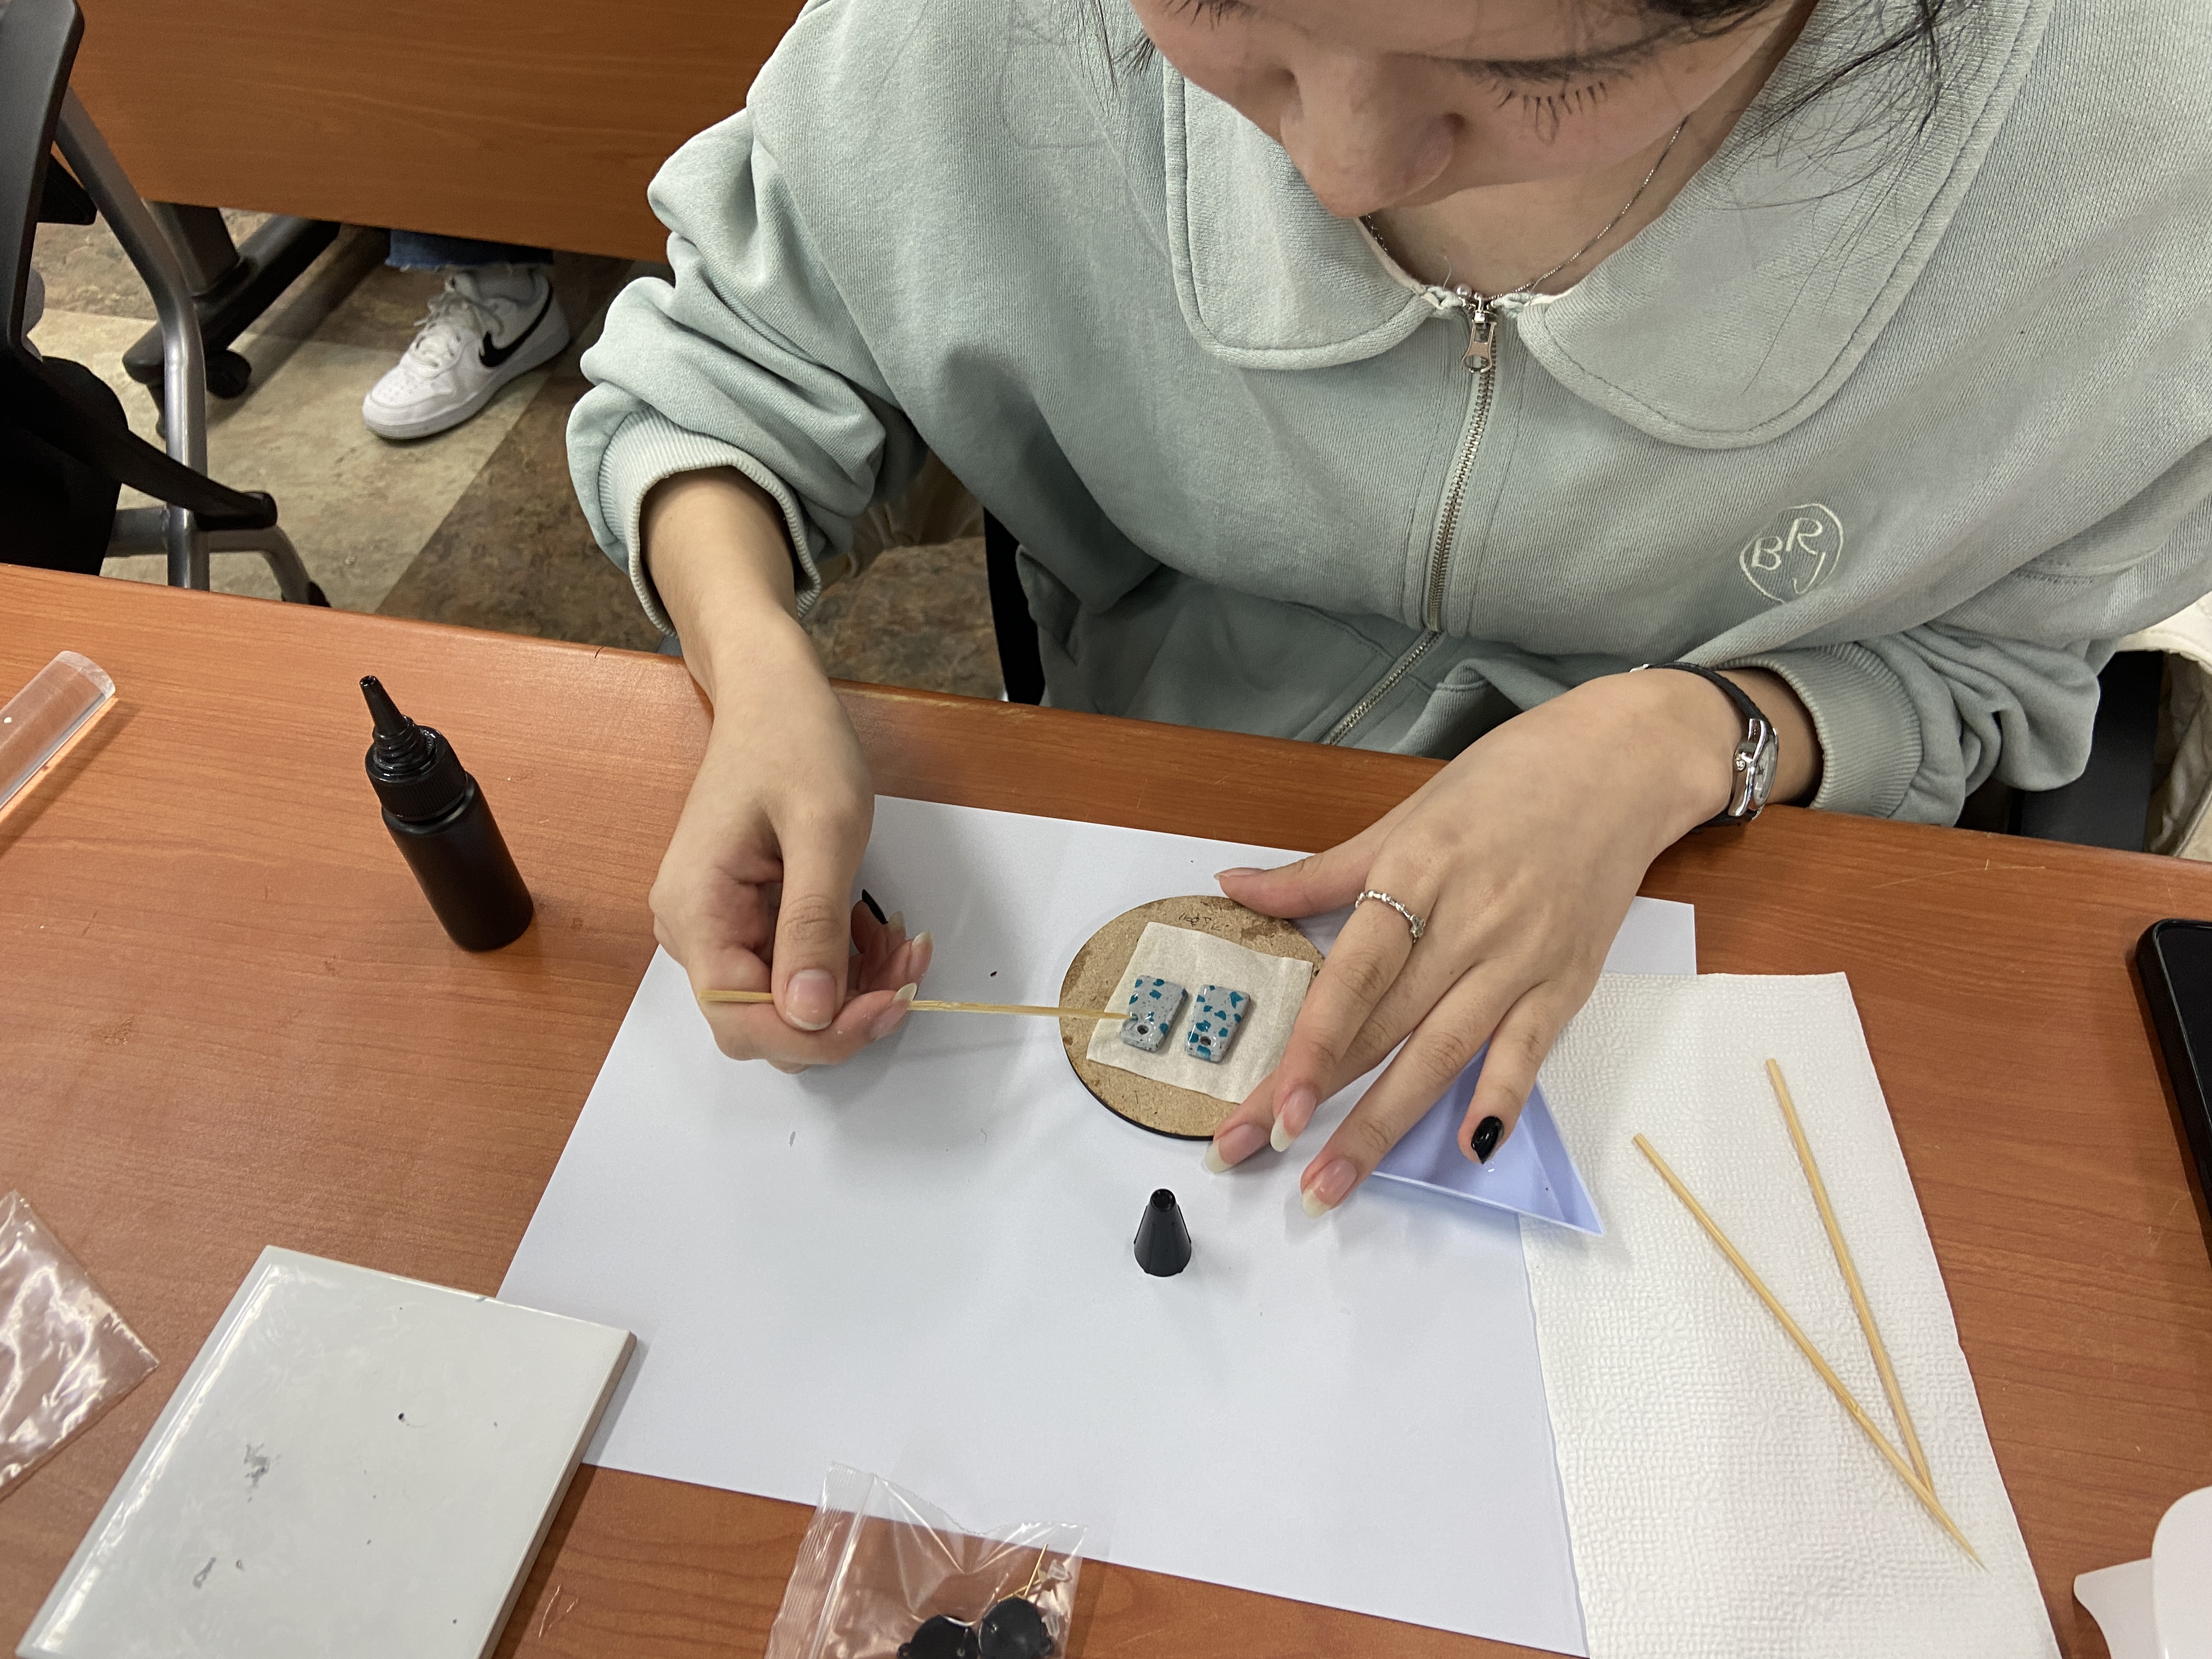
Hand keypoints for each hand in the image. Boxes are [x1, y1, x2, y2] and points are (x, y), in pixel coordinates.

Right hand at [642, 468, 931, 1067]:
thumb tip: (809, 1013)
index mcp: (697, 913)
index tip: (887, 1005)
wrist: (773, 694)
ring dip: (855, 988)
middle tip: (906, 977)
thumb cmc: (794, 742)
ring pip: (791, 999)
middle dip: (843, 1014)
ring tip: (904, 947)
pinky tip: (883, 933)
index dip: (817, 1033)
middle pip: (766, 1022)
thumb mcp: (823, 829)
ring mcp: (721, 924)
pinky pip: (798, 966)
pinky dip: (848, 961)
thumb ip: (813, 924)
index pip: (744, 1020)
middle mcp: (696, 930)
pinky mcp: (750, 916)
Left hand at [1204, 667, 1817, 1212]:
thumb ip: (1321, 871)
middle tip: (1256, 1155)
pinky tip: (1468, 1150)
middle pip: (1383, 1027)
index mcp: (1417, 873)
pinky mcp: (1566, 981)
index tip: (1272, 1107)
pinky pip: (1526, 1051)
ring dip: (1385, 1124)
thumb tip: (1233, 889)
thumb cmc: (1507, 779)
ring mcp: (1521, 958)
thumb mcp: (1406, 814)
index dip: (1312, 1045)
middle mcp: (1469, 923)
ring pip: (1443, 1054)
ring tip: (1333, 1183)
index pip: (1354, 976)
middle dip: (1319, 1100)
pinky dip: (1500, 1100)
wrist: (1623, 764)